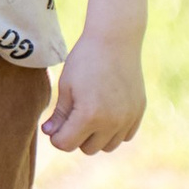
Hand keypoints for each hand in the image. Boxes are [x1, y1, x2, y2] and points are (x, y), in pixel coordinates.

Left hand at [42, 23, 145, 154]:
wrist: (116, 40)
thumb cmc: (85, 60)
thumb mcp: (66, 86)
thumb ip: (59, 114)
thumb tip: (50, 134)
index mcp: (89, 115)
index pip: (66, 144)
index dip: (56, 137)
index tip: (54, 125)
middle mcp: (111, 122)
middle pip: (87, 148)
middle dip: (76, 137)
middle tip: (73, 116)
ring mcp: (128, 118)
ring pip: (108, 146)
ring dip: (96, 137)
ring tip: (90, 115)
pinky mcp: (139, 112)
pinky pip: (125, 136)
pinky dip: (115, 131)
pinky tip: (107, 112)